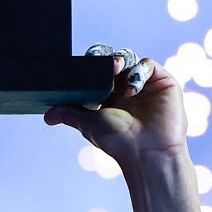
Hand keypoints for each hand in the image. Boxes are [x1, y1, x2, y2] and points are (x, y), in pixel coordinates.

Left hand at [43, 46, 187, 163]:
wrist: (146, 153)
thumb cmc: (118, 142)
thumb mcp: (88, 124)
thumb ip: (69, 114)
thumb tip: (47, 117)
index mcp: (111, 97)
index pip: (99, 71)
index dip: (91, 64)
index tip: (83, 66)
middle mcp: (128, 89)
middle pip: (114, 60)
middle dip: (105, 58)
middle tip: (102, 65)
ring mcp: (146, 85)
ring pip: (131, 58)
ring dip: (120, 61)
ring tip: (115, 70)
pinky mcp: (163, 83)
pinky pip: (148, 65)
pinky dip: (138, 71)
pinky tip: (131, 89)